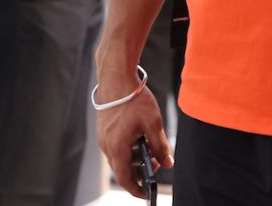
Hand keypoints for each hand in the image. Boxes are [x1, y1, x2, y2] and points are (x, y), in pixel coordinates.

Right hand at [95, 76, 171, 198]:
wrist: (116, 77)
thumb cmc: (133, 98)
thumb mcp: (153, 123)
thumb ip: (160, 146)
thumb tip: (167, 163)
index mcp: (117, 147)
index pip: (125, 178)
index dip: (136, 189)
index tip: (146, 193)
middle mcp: (106, 145)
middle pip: (122, 168)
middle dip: (139, 170)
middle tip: (156, 163)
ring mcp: (103, 137)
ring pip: (120, 156)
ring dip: (135, 157)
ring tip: (150, 145)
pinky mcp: (104, 129)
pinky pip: (116, 145)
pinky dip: (128, 146)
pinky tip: (140, 135)